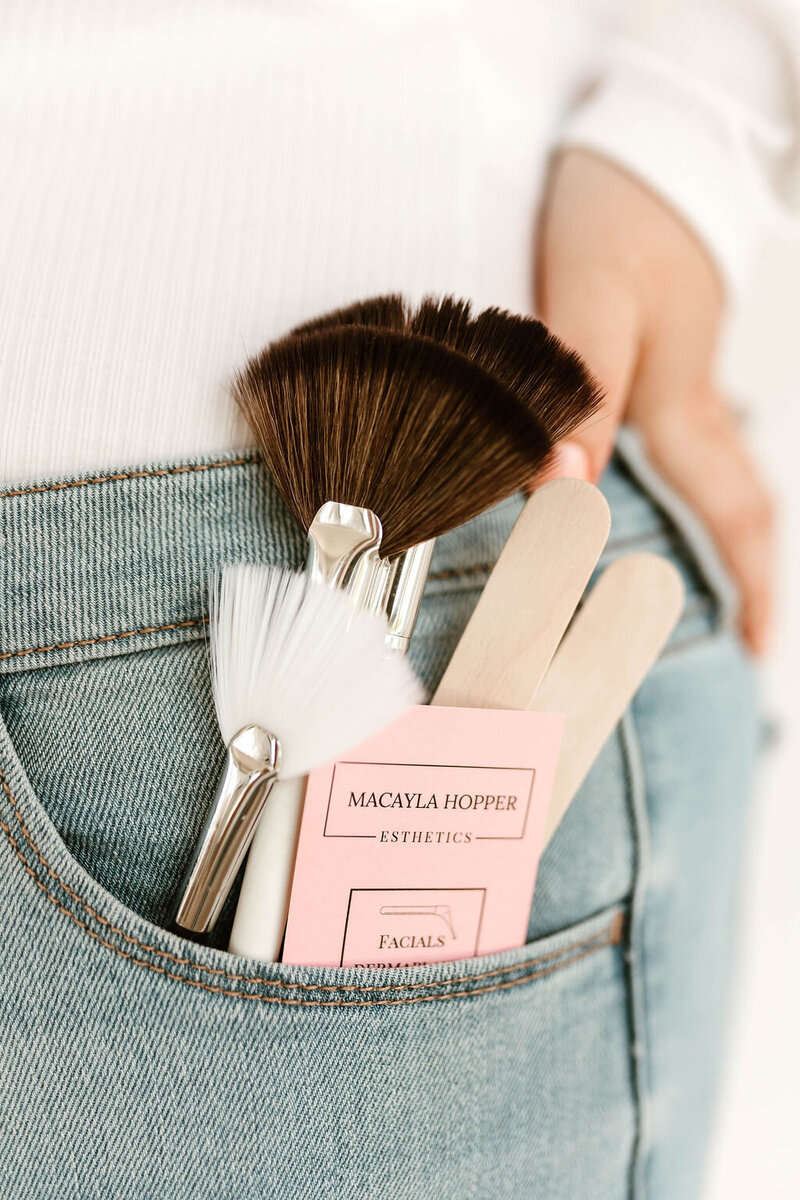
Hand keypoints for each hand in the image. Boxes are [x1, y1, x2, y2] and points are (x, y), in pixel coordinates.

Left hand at [537, 149, 774, 654]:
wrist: (643, 148)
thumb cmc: (621, 217)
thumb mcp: (589, 303)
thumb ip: (576, 395)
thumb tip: (563, 491)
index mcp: (683, 405)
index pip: (730, 514)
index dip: (747, 586)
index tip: (758, 651)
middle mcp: (693, 402)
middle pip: (738, 504)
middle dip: (746, 573)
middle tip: (747, 637)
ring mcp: (684, 379)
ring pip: (713, 476)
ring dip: (716, 534)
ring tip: (705, 588)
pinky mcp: (662, 357)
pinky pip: (679, 443)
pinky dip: (676, 486)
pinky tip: (645, 496)